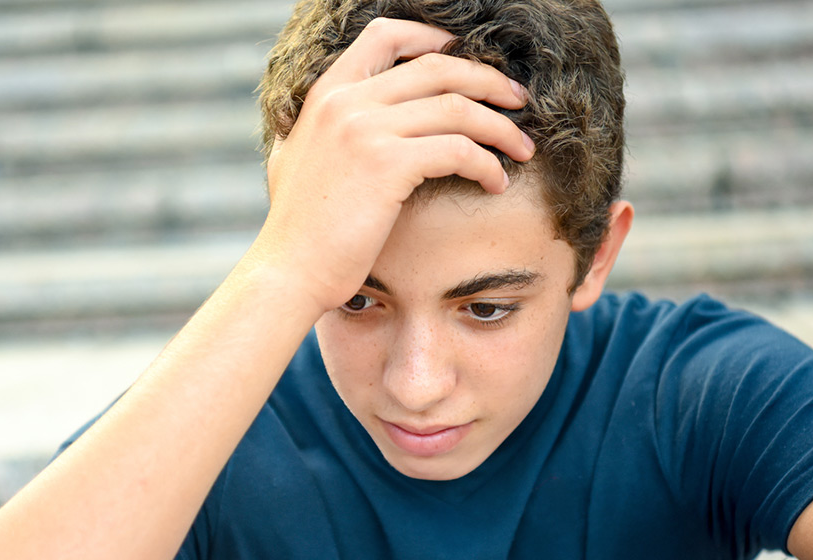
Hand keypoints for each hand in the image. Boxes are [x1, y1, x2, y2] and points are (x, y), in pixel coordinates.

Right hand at [258, 17, 534, 315]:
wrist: (289, 270)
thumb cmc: (299, 228)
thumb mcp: (293, 158)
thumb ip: (316, 129)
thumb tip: (322, 119)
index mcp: (327, 93)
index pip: (386, 35)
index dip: (434, 38)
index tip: (468, 58)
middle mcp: (345, 101)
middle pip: (437, 68)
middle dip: (488, 80)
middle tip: (518, 101)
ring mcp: (365, 129)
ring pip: (457, 108)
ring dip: (500, 127)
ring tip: (523, 148)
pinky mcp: (388, 164)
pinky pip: (458, 150)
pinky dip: (487, 164)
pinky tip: (496, 182)